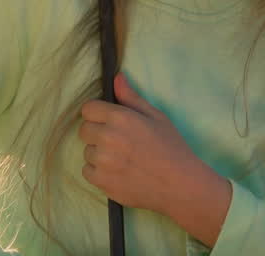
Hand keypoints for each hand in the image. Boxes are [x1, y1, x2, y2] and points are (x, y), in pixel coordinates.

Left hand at [78, 72, 216, 218]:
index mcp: (119, 118)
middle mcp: (107, 137)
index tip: (108, 122)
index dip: (98, 114)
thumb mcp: (156, 117)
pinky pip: (87, 171)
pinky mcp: (102, 182)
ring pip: (87, 152)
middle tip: (117, 142)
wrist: (180, 185)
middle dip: (97, 133)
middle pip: (84, 130)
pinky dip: (98, 172)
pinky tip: (117, 172)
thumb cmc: (171, 148)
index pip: (88, 109)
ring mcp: (103, 161)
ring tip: (121, 159)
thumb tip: (116, 78)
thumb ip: (131, 97)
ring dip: (99, 154)